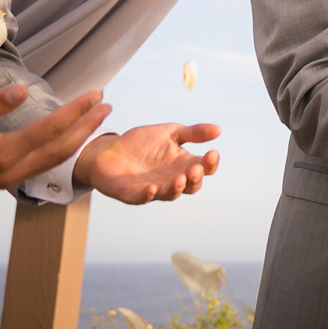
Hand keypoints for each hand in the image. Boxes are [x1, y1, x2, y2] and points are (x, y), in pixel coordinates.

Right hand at [0, 86, 109, 195]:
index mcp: (1, 156)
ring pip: (54, 160)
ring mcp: (8, 181)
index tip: (97, 93)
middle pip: (62, 149)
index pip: (51, 130)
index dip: (77, 110)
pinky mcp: (4, 181)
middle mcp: (10, 173)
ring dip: (78, 138)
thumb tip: (22, 90)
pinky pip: (42, 165)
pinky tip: (68, 137)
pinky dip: (61, 149)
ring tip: (96, 118)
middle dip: (88, 127)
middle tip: (107, 105)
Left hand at [74, 123, 221, 204]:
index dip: (210, 164)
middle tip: (196, 168)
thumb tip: (219, 130)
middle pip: (191, 185)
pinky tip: (151, 188)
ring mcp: (153, 188)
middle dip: (196, 178)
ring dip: (176, 188)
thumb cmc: (142, 143)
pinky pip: (142, 198)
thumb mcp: (170, 132)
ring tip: (180, 178)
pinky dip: (147, 195)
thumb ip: (193, 133)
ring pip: (170, 194)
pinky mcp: (132, 194)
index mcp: (183, 164)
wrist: (108, 149)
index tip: (212, 153)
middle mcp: (171, 179)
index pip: (204, 168)